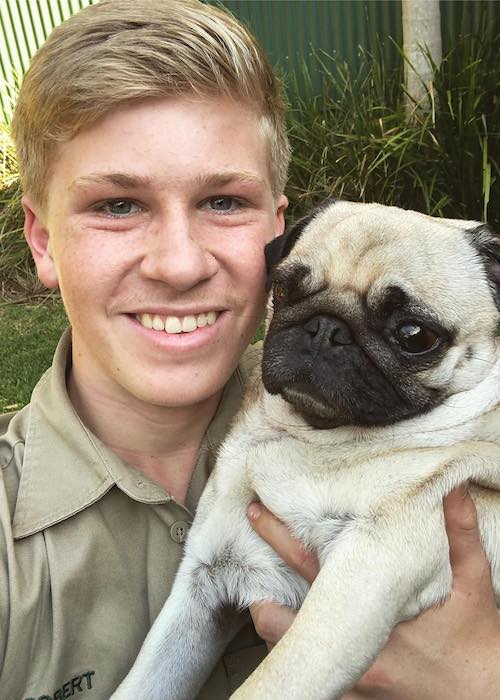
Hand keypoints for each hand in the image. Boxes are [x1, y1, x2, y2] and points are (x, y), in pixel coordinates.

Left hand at [247, 488, 499, 697]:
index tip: (259, 513)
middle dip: (261, 591)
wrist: (485, 693)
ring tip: (262, 601)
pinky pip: (313, 681)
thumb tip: (449, 484)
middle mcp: (357, 645)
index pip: (313, 566)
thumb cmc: (476, 635)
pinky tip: (291, 640)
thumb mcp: (474, 578)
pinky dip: (297, 656)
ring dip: (274, 626)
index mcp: (375, 608)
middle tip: (247, 564)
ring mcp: (354, 675)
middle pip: (288, 619)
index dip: (281, 538)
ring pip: (293, 653)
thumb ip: (459, 530)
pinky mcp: (357, 696)